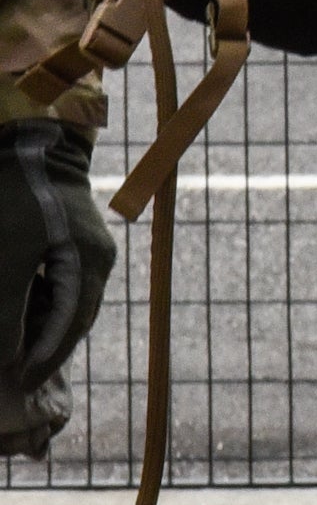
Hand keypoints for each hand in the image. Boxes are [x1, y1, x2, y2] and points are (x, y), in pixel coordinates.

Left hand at [0, 119, 106, 456]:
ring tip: (17, 351)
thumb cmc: (17, 199)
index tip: (19, 383)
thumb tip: (7, 359)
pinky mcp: (69, 238)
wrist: (30, 144)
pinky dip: (41, 307)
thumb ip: (8, 312)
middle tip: (18, 375)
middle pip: (73, 318)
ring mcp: (85, 247)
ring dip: (42, 329)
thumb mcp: (6, 259)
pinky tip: (22, 316)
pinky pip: (60, 285)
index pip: (70, 327)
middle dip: (46, 348)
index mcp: (88, 265)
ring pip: (67, 303)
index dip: (44, 359)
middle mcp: (96, 259)